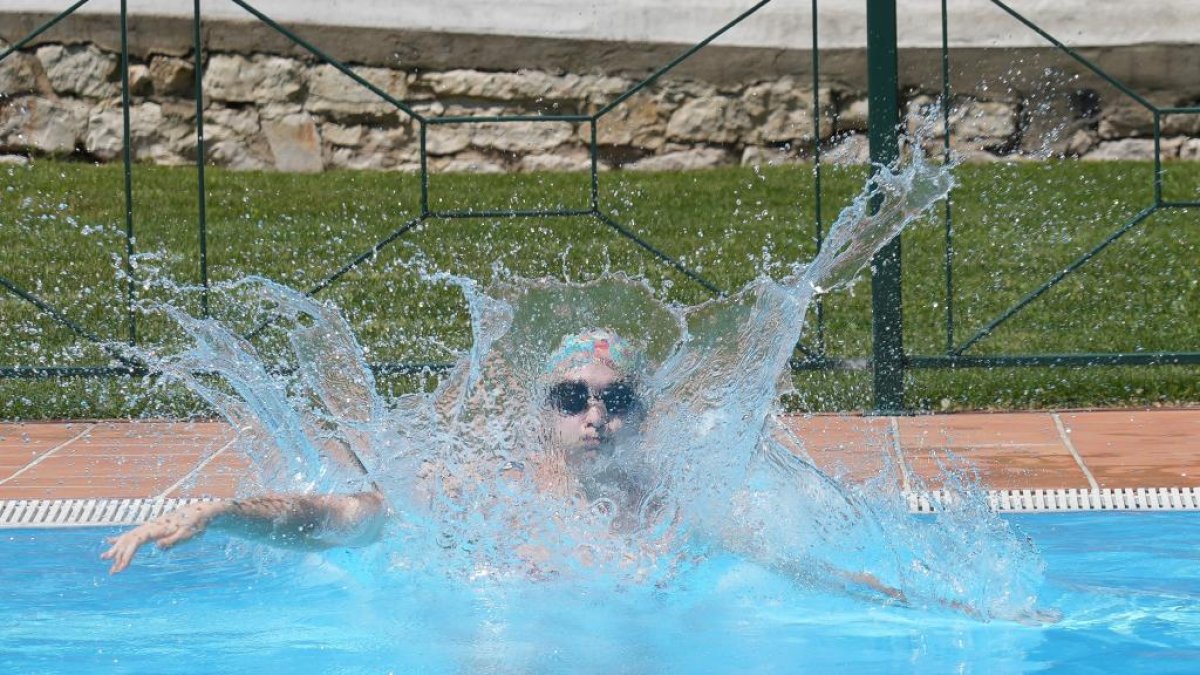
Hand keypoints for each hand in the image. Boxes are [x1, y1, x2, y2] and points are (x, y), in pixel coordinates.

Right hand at [101, 501, 225, 573]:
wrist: (202, 511)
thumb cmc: (196, 524)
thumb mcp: (187, 534)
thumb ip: (173, 540)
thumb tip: (158, 546)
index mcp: (157, 527)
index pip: (136, 541)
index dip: (127, 554)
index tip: (122, 567)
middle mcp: (151, 526)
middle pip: (129, 539)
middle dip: (119, 555)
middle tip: (113, 571)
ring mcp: (151, 526)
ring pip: (129, 537)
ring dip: (117, 548)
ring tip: (104, 558)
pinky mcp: (153, 527)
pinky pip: (134, 534)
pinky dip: (121, 538)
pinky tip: (110, 541)